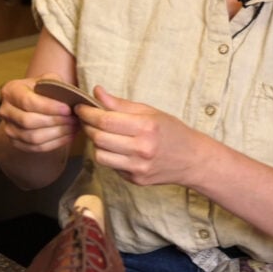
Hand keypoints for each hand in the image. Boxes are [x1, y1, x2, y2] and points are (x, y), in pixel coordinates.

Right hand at [0, 73, 78, 152]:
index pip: (28, 102)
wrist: (29, 103)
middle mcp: (5, 111)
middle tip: (73, 119)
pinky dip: (55, 143)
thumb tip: (69, 98)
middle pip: (29, 121)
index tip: (67, 109)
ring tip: (73, 127)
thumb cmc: (40, 90)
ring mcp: (8, 128)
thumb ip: (55, 84)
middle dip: (55, 121)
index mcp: (10, 91)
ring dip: (57, 134)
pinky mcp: (15, 142)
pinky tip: (68, 136)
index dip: (49, 107)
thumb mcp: (45, 80)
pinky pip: (36, 147)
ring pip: (33, 137)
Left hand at [76, 86, 204, 185]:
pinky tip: (115, 147)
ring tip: (100, 133)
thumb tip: (97, 91)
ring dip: (95, 143)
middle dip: (87, 127)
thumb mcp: (149, 112)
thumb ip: (120, 104)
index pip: (105, 120)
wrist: (192, 159)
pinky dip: (108, 155)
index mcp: (146, 127)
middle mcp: (142, 149)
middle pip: (99, 138)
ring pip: (100, 155)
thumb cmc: (171, 131)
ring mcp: (138, 167)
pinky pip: (111, 166)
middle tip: (86, 119)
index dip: (88, 113)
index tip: (80, 108)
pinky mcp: (135, 180)